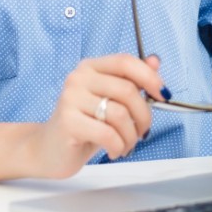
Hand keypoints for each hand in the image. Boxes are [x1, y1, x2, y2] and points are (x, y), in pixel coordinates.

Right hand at [28, 53, 164, 178]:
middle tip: (142, 131)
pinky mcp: (68, 122)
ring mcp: (71, 98)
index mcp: (91, 67)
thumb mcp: (110, 101)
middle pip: (127, 90)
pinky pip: (107, 133)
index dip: (149, 77)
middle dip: (143, 115)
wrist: (49, 150)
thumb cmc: (84, 125)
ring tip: (125, 144)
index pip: (125, 61)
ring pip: (120, 114)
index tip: (163, 95)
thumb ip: (131, 81)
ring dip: (131, 136)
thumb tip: (155, 62)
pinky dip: (118, 146)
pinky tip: (113, 150)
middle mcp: (79, 78)